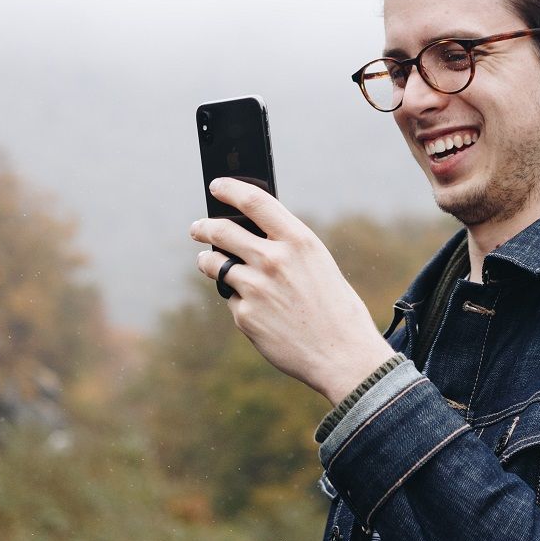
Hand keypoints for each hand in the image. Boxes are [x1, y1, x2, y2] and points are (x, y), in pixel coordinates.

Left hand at [189, 178, 395, 404]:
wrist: (342, 355)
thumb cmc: (335, 308)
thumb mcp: (318, 264)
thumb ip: (286, 247)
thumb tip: (249, 234)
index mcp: (298, 241)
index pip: (254, 201)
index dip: (230, 189)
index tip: (216, 186)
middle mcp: (273, 259)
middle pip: (222, 231)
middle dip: (203, 227)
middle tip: (197, 227)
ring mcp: (255, 288)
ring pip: (214, 265)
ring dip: (208, 262)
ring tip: (208, 263)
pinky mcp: (245, 316)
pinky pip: (230, 299)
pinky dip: (238, 300)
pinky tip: (257, 310)